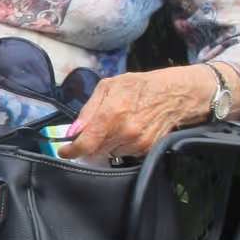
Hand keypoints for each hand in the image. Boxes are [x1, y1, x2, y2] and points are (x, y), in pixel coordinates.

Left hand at [59, 66, 212, 160]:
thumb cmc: (141, 86)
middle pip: (95, 150)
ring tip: (115, 125)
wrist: (175, 94)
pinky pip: (124, 153)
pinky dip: (120, 145)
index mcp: (113, 113)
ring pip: (109, 153)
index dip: (71, 150)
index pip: (86, 143)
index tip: (64, 151)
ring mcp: (137, 143)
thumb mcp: (109, 87)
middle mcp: (125, 131)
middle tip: (93, 130)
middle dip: (89, 142)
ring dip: (105, 143)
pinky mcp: (146, 149)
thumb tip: (75, 130)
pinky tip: (127, 130)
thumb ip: (89, 110)